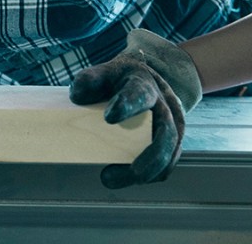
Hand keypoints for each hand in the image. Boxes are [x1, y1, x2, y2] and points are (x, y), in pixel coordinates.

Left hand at [69, 29, 202, 188]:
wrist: (149, 78)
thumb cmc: (121, 79)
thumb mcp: (105, 72)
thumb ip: (90, 79)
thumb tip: (76, 97)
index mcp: (145, 84)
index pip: (141, 93)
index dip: (128, 105)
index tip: (109, 117)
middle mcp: (165, 104)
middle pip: (165, 132)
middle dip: (144, 158)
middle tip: (111, 173)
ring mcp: (174, 122)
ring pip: (170, 150)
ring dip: (145, 172)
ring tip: (110, 179)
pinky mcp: (175, 138)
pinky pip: (170, 160)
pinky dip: (153, 174)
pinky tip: (131, 180)